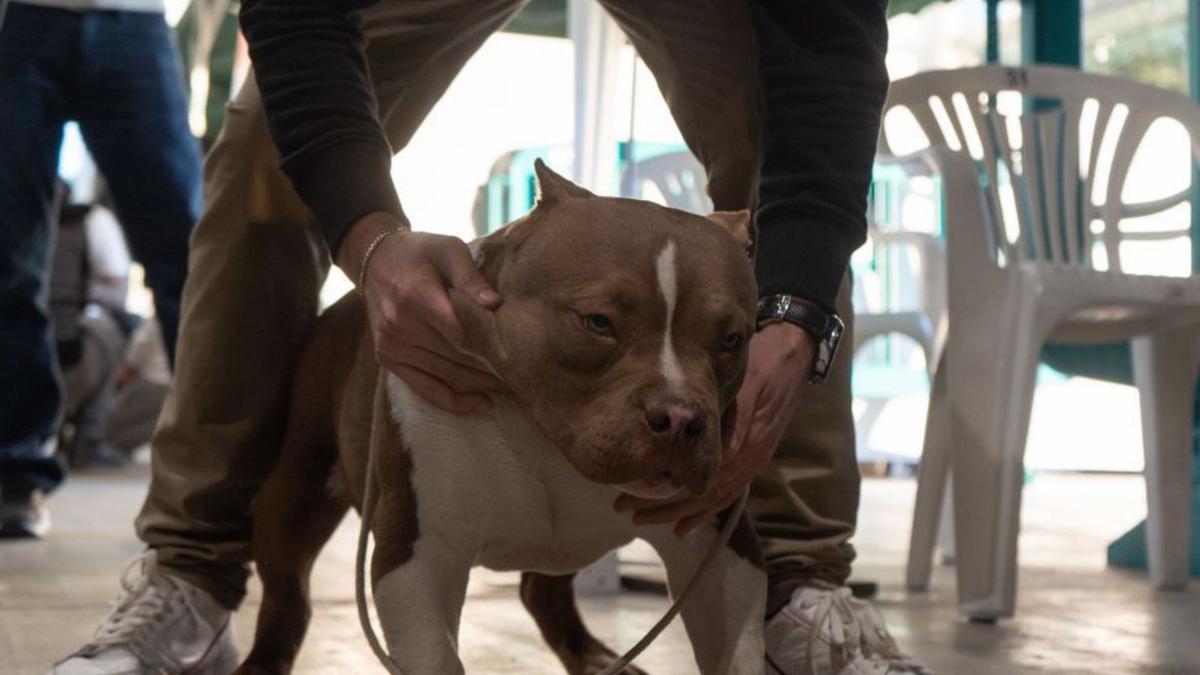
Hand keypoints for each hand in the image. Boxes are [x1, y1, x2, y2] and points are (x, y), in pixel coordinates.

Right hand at [339, 212, 507, 413]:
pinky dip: (451, 400)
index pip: (461, 334)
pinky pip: (423, 388)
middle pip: (455, 358)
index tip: (519, 357)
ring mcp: (393, 346)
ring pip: (444, 375)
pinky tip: (478, 405)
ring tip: (509, 391)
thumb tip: (496, 303)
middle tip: (523, 379)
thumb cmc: (420, 252)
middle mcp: (401, 326)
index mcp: (418, 297)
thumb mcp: (448, 250)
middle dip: (491, 371)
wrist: (376, 260)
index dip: (491, 348)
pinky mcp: (388, 358)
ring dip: (478, 387)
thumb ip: (471, 277)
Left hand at [614, 322, 815, 534]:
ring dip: (681, 511)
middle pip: (705, 495)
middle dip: (666, 507)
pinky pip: (729, 490)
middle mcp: (750, 459)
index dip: (668, 494)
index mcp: (746, 444)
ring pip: (714, 498)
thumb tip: (718, 452)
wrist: (795, 353)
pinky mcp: (754, 455)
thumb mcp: (747, 384)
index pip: (702, 479)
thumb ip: (733, 418)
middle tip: (630, 513)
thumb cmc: (765, 362)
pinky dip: (706, 509)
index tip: (634, 499)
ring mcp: (753, 460)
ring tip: (648, 520)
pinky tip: (685, 520)